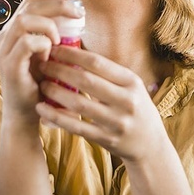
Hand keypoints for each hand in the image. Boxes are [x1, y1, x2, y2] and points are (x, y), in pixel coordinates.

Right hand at [0, 0, 81, 122]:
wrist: (28, 113)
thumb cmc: (41, 83)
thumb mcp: (49, 51)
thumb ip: (54, 32)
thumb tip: (74, 11)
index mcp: (13, 29)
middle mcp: (4, 36)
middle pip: (29, 5)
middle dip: (57, 2)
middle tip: (78, 11)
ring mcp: (4, 50)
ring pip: (24, 20)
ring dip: (48, 26)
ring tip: (60, 40)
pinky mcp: (9, 65)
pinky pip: (27, 43)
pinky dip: (43, 44)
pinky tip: (50, 55)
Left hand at [35, 45, 166, 163]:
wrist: (151, 145)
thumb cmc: (136, 108)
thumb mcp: (131, 86)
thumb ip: (108, 73)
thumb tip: (75, 52)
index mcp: (131, 81)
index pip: (97, 62)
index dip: (72, 54)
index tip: (55, 49)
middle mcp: (126, 100)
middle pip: (86, 81)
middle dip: (60, 71)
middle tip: (42, 65)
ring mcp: (117, 122)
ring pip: (79, 104)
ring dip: (55, 92)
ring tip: (42, 85)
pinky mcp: (106, 139)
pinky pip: (76, 126)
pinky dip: (56, 117)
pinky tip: (42, 109)